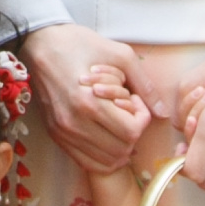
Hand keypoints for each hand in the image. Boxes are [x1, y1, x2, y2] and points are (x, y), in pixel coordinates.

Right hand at [21, 22, 147, 172]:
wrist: (41, 43)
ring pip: (105, 161)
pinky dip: (103, 156)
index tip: (135, 99)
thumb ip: (145, 84)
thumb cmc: (81, 44)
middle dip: (133, 132)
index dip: (142, 118)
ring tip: (115, 121)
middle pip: (121, 150)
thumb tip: (163, 113)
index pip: (131, 133)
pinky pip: (86, 162)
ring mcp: (63, 132)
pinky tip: (106, 136)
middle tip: (127, 110)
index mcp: (90, 102)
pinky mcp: (56, 134)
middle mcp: (74, 123)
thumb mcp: (120, 55)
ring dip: (119, 145)